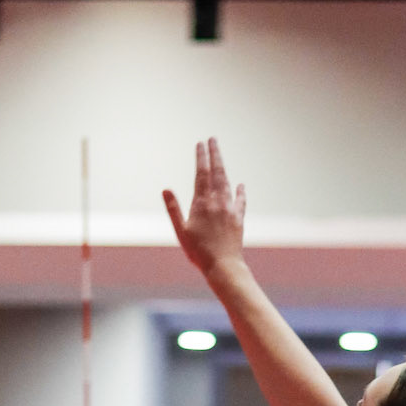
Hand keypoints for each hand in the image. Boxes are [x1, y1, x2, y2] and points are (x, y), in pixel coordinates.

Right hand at [163, 138, 245, 281]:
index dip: (201, 158)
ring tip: (220, 157)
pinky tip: (240, 185)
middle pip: (217, 173)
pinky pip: (240, 201)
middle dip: (214, 155)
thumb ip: (173, 209)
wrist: (223, 266)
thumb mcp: (181, 231)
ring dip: (224, 168)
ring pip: (227, 183)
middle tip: (213, 139)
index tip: (200, 144)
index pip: (201, 174)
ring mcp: (229, 209)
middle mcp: (217, 202)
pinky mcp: (238, 219)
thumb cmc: (199, 252)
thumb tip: (165, 189)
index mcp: (201, 203)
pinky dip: (240, 192)